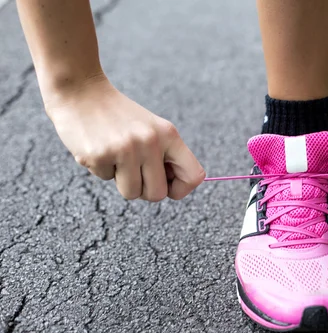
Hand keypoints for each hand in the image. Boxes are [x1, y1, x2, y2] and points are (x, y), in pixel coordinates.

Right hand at [46, 75, 204, 200]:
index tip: (167, 185)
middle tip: (132, 171)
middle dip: (144, 190)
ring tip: (114, 156)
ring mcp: (125, 149)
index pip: (193, 175)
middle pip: (157, 194)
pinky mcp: (99, 154)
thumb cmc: (117, 115)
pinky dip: (100, 168)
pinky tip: (97, 146)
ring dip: (120, 180)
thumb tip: (174, 189)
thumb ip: (164, 156)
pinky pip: (105, 179)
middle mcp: (151, 141)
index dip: (181, 189)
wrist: (80, 89)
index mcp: (169, 135)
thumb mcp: (151, 129)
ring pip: (131, 193)